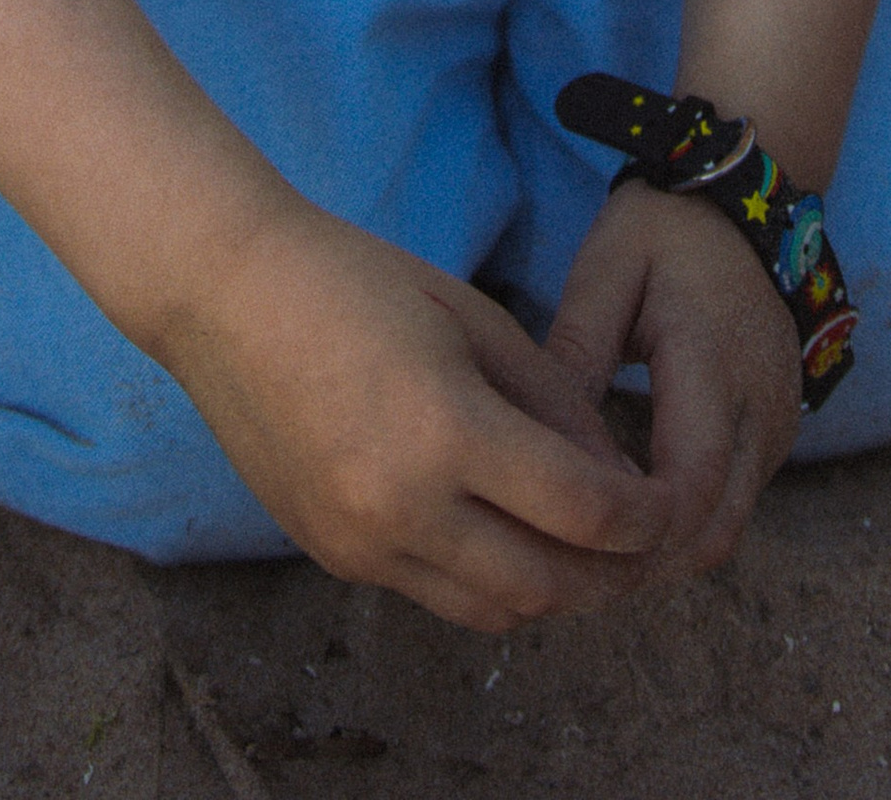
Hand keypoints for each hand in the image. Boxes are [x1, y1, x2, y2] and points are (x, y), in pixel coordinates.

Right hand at [147, 194, 670, 631]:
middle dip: (610, 572)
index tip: (667, 502)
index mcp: (446, 431)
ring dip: (549, 588)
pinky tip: (498, 529)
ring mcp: (360, 542)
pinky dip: (482, 576)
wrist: (223, 291)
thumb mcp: (471, 317)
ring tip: (578, 546)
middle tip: (640, 541)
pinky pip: (432, 592)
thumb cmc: (352, 279)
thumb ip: (553, 399)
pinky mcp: (330, 555)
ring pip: (492, 611)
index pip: (582, 512)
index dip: (643, 518)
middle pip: (547, 585)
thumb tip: (615, 475)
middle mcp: (402, 506)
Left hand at [540, 183, 802, 580]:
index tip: (567, 540)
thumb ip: (576, 347)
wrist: (746, 206)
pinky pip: (733, 506)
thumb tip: (539, 437)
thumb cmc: (666, 229)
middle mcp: (759, 409)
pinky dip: (684, 529)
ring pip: (726, 530)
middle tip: (562, 571)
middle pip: (713, 531)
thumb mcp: (607, 268)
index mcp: (714, 363)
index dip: (634, 531)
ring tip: (584, 558)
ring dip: (663, 554)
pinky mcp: (773, 435)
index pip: (690, 485)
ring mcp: (776, 427)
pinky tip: (623, 526)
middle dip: (642, 563)